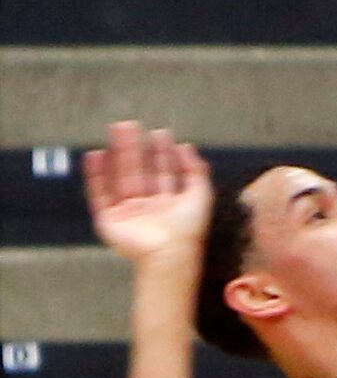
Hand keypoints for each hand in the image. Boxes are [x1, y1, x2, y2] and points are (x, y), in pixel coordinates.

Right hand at [84, 121, 212, 263]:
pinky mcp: (109, 221)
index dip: (163, 152)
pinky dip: (96, 176)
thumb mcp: (200, 195)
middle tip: (131, 124)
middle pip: (140, 171)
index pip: (165, 172)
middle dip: (136, 148)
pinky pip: (100, 194)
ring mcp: (128, 214)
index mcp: (169, 204)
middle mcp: (148, 208)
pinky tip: (96, 155)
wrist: (168, 253)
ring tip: (115, 130)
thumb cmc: (188, 230)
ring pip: (120, 177)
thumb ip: (196, 170)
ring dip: (118, 154)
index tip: (160, 132)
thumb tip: (188, 146)